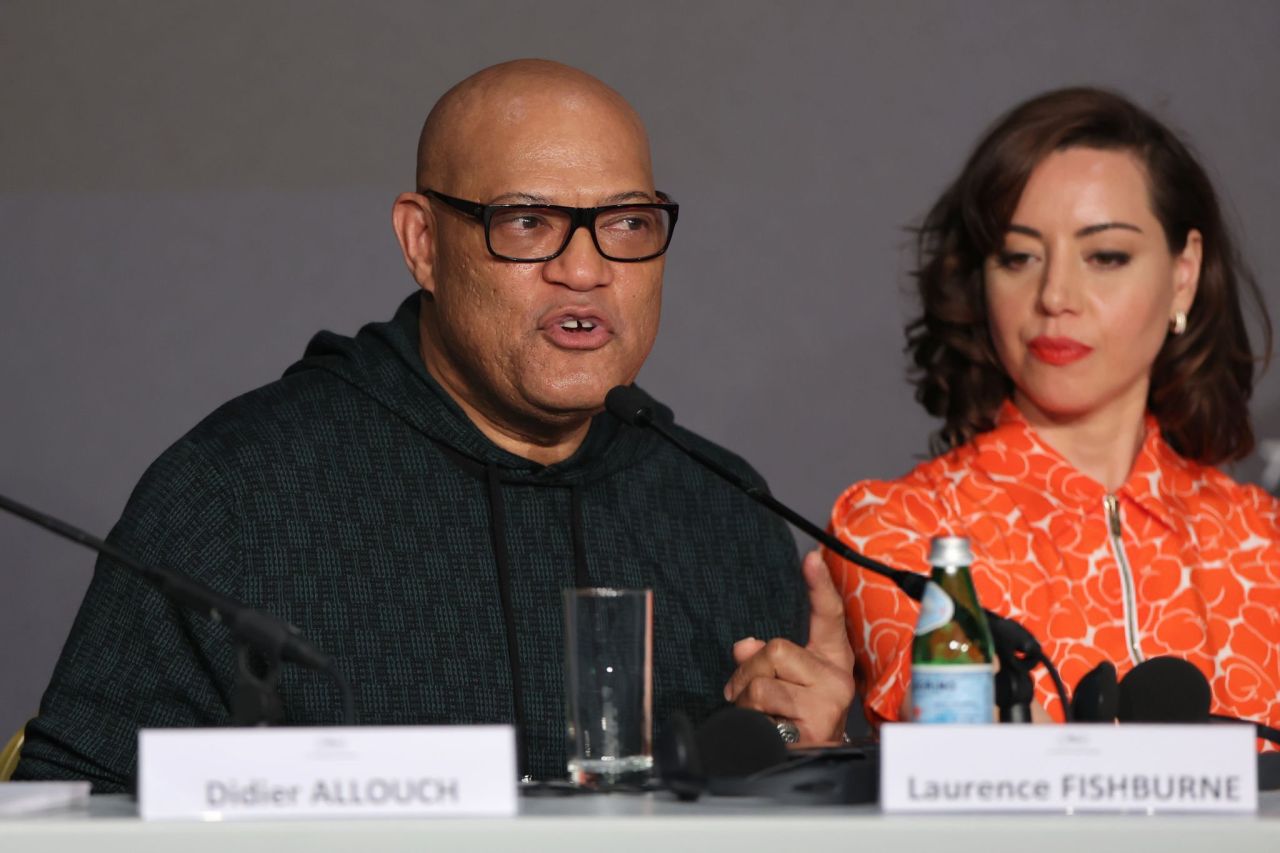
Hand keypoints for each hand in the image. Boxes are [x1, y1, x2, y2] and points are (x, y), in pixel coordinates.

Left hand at [722, 550, 855, 744]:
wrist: (814, 761)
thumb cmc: (797, 716)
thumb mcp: (784, 680)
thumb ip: (763, 657)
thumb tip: (743, 645)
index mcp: (831, 657)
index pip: (829, 615)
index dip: (820, 586)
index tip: (812, 558)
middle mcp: (836, 676)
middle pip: (775, 649)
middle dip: (749, 672)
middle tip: (746, 695)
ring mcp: (828, 701)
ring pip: (763, 681)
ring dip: (745, 700)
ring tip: (758, 715)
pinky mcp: (815, 723)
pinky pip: (763, 707)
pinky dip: (751, 718)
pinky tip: (767, 729)